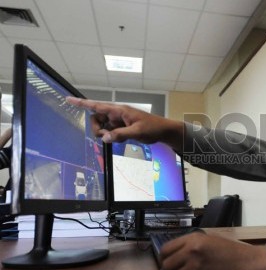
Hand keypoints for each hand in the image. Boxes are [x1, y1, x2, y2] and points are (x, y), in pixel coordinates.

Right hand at [66, 97, 183, 149]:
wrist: (163, 131)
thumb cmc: (152, 128)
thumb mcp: (136, 132)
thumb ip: (120, 135)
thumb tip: (104, 138)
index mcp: (119, 110)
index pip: (96, 105)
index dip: (82, 103)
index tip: (68, 99)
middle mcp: (116, 114)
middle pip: (96, 119)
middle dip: (97, 129)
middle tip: (107, 137)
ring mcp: (119, 121)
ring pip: (103, 127)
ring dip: (106, 135)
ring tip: (120, 139)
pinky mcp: (122, 127)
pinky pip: (110, 132)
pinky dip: (113, 137)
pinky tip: (124, 140)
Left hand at [160, 232, 265, 269]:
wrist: (249, 262)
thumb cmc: (232, 251)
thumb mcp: (210, 241)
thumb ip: (192, 245)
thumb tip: (177, 254)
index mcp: (193, 238)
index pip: (166, 249)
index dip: (164, 258)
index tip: (167, 263)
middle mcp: (191, 250)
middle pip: (166, 265)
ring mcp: (195, 265)